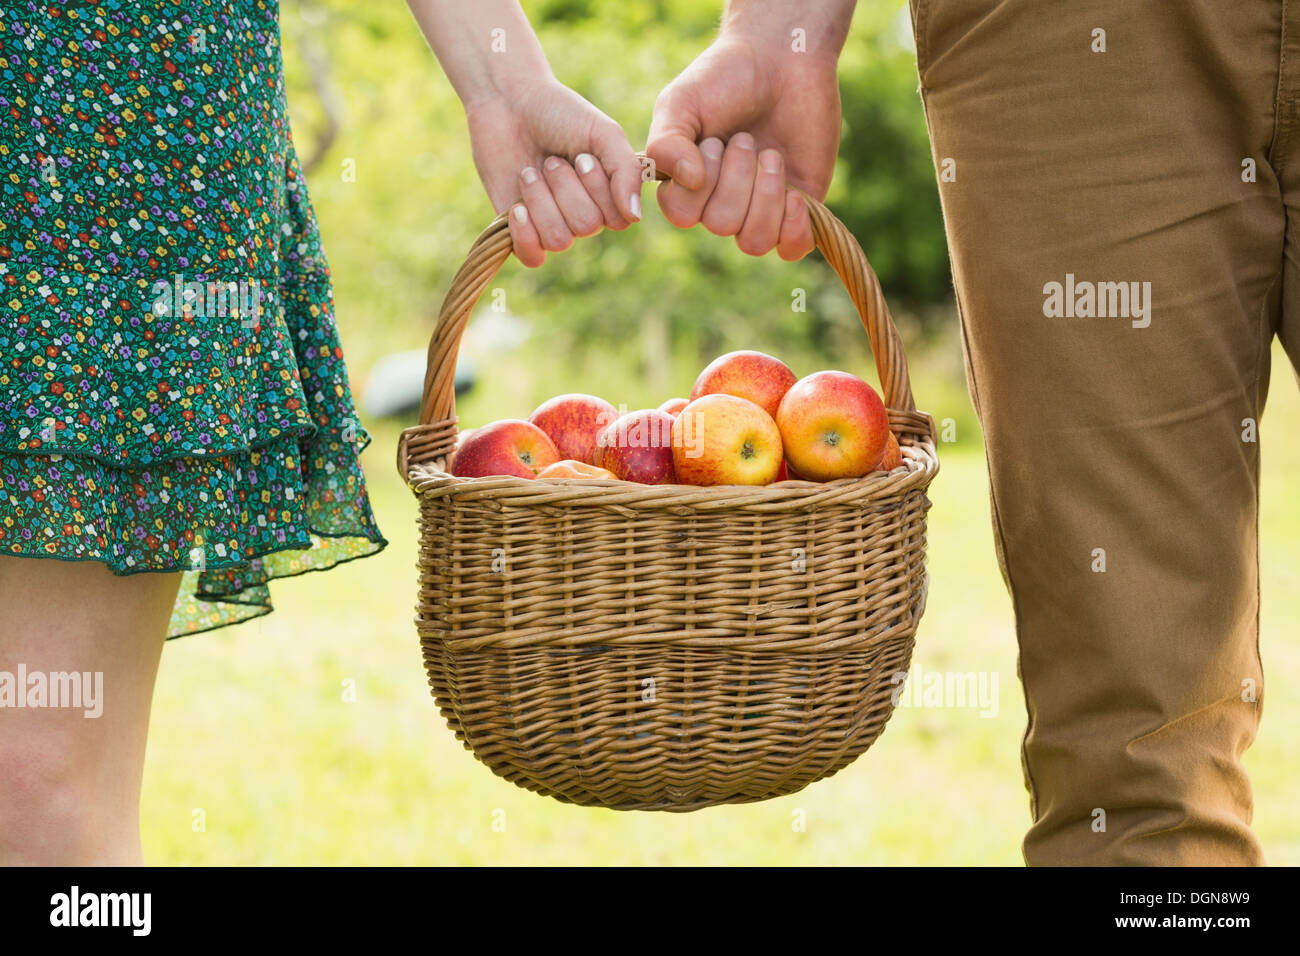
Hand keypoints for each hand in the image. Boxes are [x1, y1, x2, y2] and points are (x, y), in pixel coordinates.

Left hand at [466, 79, 641, 267]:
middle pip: (586, 226)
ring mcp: (550, 224)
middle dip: (565, 187)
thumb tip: (635, 216)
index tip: (582, 156)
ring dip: (541, 200)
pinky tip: (517, 208)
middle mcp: (583, 214)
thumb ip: (627, 171)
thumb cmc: (560, 113)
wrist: (507, 102)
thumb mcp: (603, 133)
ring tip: (529, 172)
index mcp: (608, 195)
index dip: (598, 190)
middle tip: (551, 160)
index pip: (618, 219)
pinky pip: (532, 257)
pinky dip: (524, 236)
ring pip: (558, 240)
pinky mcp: (519, 230)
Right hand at [646, 30, 841, 259]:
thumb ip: (666, 143)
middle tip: (744, 137)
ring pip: (753, 241)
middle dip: (736, 177)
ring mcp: (760, 208)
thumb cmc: (725, 77)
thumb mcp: (681, 102)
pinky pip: (791, 249)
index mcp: (687, 183)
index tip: (713, 139)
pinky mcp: (798, 208)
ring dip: (765, 194)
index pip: (682, 214)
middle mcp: (720, 202)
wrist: (783, 58)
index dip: (700, 183)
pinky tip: (796, 196)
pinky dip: (793, 229)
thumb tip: (689, 181)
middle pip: (720, 224)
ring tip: (771, 154)